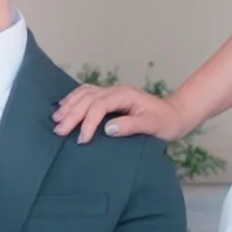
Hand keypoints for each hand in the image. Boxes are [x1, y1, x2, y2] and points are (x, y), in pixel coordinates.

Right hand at [52, 83, 193, 145]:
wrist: (175, 115)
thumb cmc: (165, 122)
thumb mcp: (153, 126)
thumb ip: (132, 126)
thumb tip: (108, 129)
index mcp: (126, 95)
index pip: (99, 106)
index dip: (88, 122)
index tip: (82, 140)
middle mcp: (116, 90)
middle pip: (88, 98)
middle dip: (72, 114)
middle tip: (59, 131)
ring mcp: (112, 92)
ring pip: (84, 93)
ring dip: (69, 105)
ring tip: (56, 119)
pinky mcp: (110, 98)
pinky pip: (87, 94)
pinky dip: (73, 99)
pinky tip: (64, 107)